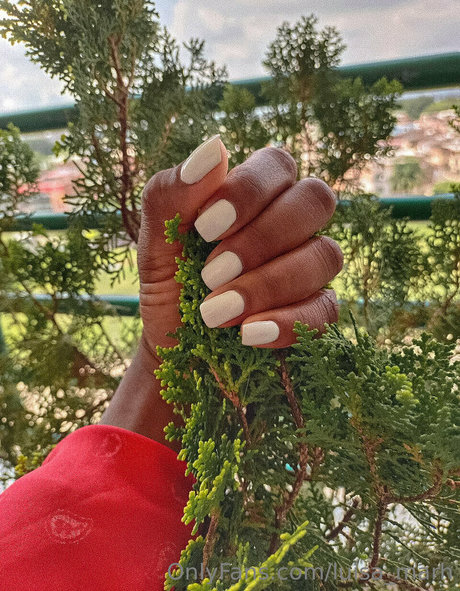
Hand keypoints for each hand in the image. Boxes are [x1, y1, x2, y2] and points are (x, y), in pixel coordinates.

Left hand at [138, 136, 341, 355]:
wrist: (174, 349)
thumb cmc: (170, 287)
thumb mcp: (156, 243)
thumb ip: (171, 195)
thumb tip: (214, 147)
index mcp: (254, 197)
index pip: (277, 165)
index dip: (249, 191)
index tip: (205, 229)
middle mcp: (290, 225)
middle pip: (316, 200)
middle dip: (262, 238)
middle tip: (210, 274)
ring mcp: (309, 268)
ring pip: (326, 255)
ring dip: (268, 284)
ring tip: (215, 313)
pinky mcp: (316, 311)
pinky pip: (327, 310)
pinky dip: (287, 322)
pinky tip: (247, 334)